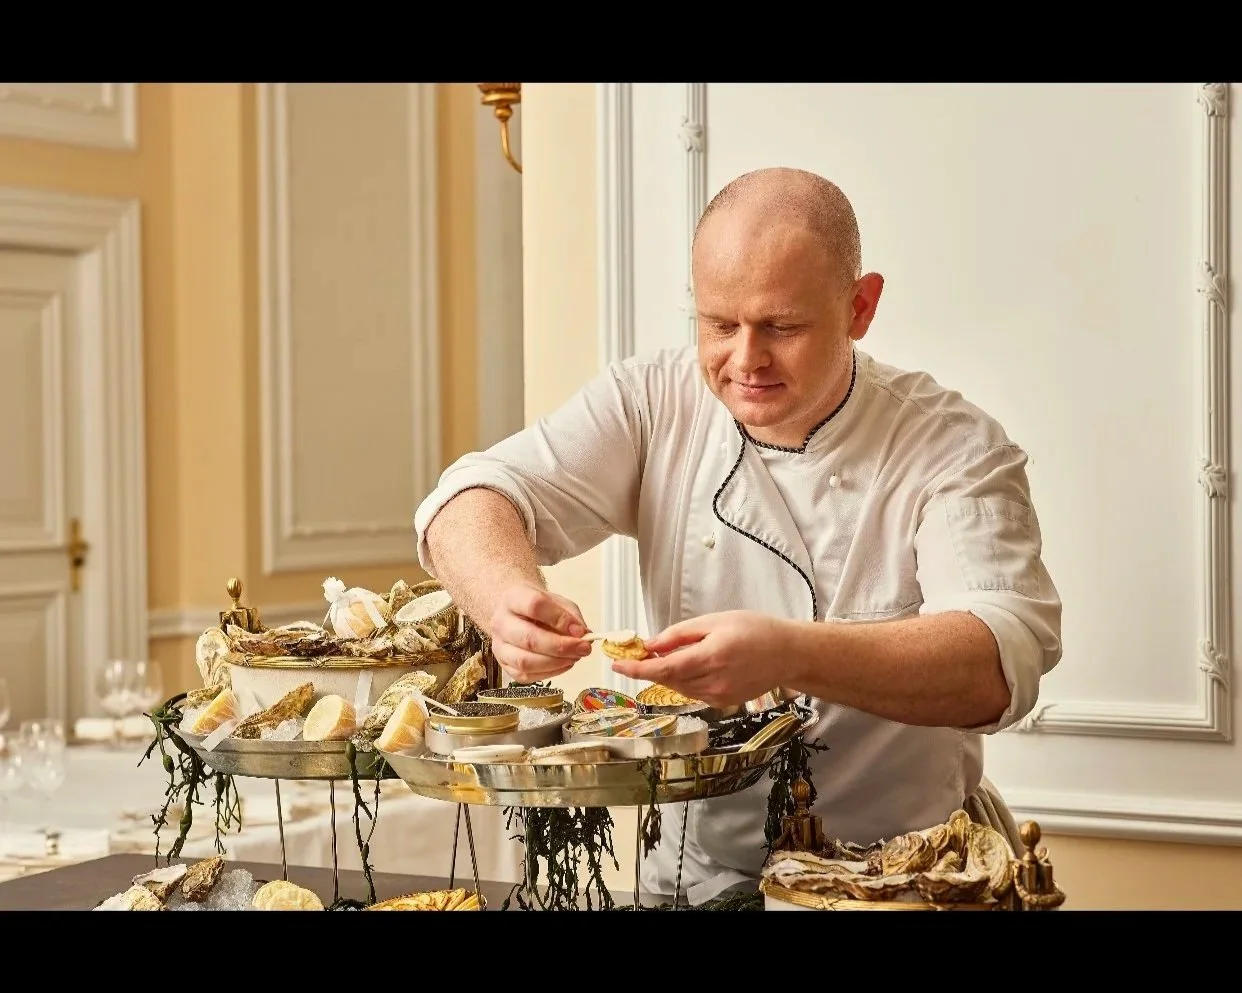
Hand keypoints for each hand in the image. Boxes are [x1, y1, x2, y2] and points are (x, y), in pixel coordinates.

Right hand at [488, 583, 591, 681]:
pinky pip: (526, 675)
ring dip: (556, 663)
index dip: (559, 619)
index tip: (579, 629)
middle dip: (561, 647)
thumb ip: (572, 616)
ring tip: (574, 657)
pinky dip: (550, 672)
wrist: (517, 614)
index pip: (534, 606)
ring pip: (525, 662)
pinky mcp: (504, 665)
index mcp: (513, 598)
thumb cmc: (539, 608)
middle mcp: (501, 622)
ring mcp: (499, 646)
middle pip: (529, 638)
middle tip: (583, 648)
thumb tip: (583, 635)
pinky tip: (564, 663)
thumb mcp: (558, 602)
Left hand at [610, 610, 791, 707]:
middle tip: (639, 651)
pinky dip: (683, 680)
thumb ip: (679, 635)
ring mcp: (719, 697)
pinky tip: (690, 666)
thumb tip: (650, 645)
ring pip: (679, 688)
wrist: (787, 654)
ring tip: (667, 655)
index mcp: (711, 657)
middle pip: (668, 680)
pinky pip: (693, 693)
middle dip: (650, 668)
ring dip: (666, 674)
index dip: (636, 669)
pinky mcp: (723, 703)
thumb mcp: (714, 621)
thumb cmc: (755, 630)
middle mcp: (714, 682)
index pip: (663, 669)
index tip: (616, 664)